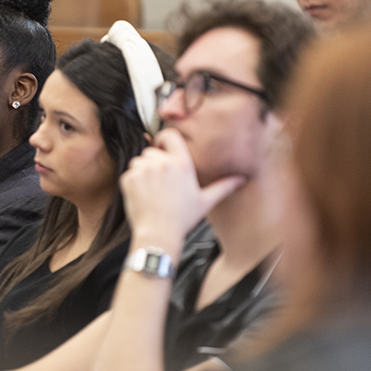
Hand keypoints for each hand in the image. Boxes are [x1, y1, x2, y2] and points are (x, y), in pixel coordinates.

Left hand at [120, 128, 244, 248]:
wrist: (159, 234)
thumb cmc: (181, 220)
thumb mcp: (205, 201)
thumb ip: (223, 186)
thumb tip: (241, 179)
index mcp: (182, 164)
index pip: (170, 135)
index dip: (164, 139)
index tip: (163, 148)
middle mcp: (163, 163)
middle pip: (152, 151)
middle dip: (153, 162)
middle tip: (159, 183)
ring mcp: (145, 170)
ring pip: (139, 160)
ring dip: (142, 171)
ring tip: (152, 190)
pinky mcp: (130, 178)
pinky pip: (128, 172)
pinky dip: (132, 182)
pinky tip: (142, 196)